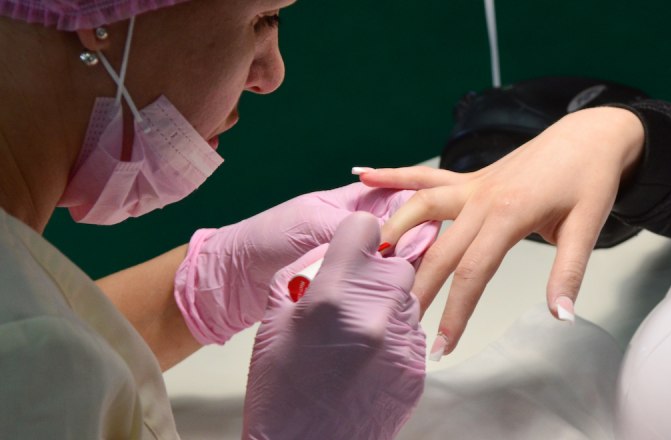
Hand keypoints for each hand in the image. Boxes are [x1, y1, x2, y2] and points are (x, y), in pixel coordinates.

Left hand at [174, 182, 439, 344]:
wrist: (233, 279)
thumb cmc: (266, 239)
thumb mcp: (311, 223)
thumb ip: (352, 228)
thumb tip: (395, 237)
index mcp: (350, 203)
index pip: (396, 197)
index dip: (417, 207)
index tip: (435, 220)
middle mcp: (357, 229)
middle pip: (402, 230)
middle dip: (417, 240)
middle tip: (431, 253)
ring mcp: (354, 259)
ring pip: (393, 260)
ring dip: (406, 267)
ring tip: (422, 276)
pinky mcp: (349, 286)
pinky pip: (378, 284)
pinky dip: (390, 288)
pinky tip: (402, 294)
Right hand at [243, 212, 428, 439]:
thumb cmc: (281, 392)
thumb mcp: (275, 321)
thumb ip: (304, 275)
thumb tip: (330, 252)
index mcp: (334, 296)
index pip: (364, 229)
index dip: (355, 236)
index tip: (352, 246)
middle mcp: (375, 314)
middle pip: (396, 263)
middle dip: (377, 271)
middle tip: (353, 293)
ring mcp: (400, 343)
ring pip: (408, 297)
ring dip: (387, 304)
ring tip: (357, 332)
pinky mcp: (416, 369)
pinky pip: (412, 332)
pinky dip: (394, 336)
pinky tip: (368, 356)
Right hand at [358, 107, 644, 355]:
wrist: (590, 136)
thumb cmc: (589, 180)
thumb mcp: (586, 226)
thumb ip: (569, 272)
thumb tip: (561, 316)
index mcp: (509, 214)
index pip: (472, 272)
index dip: (456, 313)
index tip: (442, 346)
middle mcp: (482, 197)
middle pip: (439, 248)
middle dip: (416, 289)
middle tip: (397, 322)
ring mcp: (471, 184)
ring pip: (421, 206)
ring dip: (393, 231)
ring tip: (369, 258)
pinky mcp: (470, 178)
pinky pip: (425, 177)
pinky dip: (393, 175)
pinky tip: (363, 175)